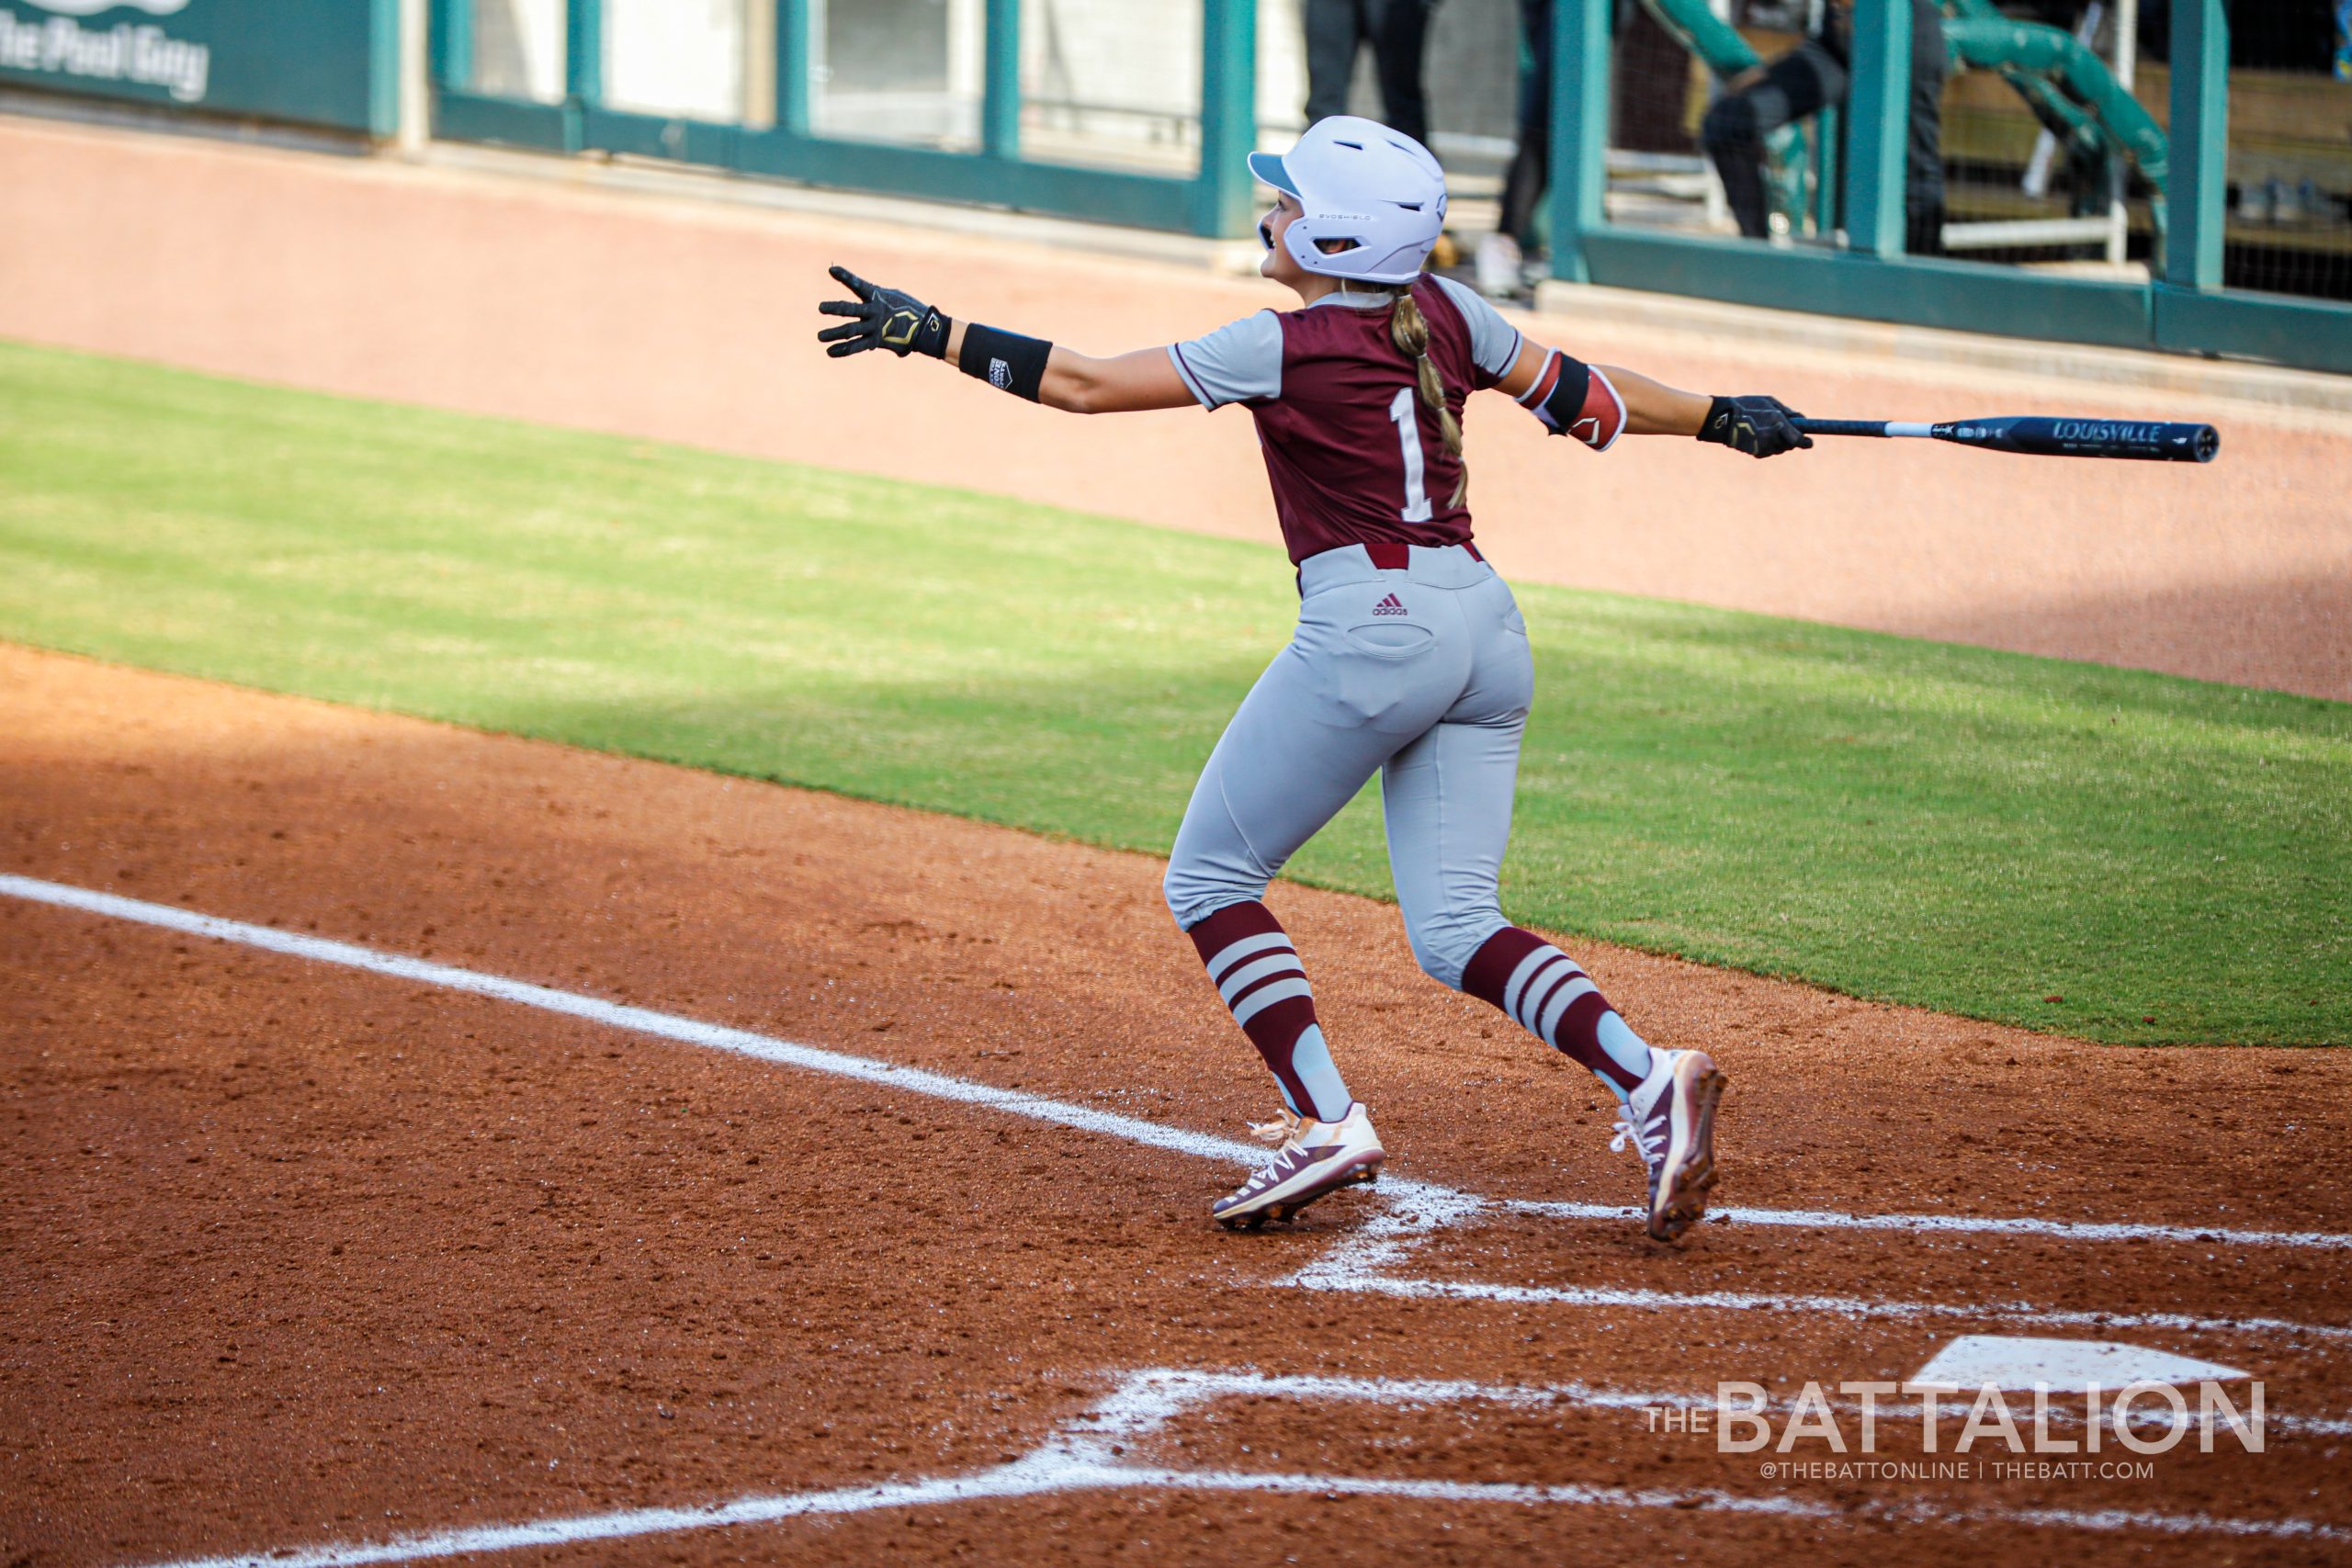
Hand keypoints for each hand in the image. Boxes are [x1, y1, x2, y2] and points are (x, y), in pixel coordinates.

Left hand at [817, 265, 950, 359]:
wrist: (925, 328)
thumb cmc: (909, 309)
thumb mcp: (893, 297)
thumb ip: (876, 299)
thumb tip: (867, 296)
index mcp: (877, 296)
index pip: (858, 284)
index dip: (845, 276)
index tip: (832, 270)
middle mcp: (874, 311)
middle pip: (849, 309)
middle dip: (834, 308)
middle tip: (820, 308)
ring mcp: (875, 327)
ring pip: (850, 330)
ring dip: (833, 333)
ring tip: (819, 337)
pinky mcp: (877, 340)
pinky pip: (857, 346)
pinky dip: (842, 349)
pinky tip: (830, 352)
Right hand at [1698, 394, 1812, 457]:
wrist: (1723, 419)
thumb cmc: (1748, 406)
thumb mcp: (1770, 402)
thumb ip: (1788, 413)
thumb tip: (1802, 421)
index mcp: (1778, 424)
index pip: (1798, 440)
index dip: (1805, 442)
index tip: (1809, 442)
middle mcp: (1773, 439)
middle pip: (1789, 445)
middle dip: (1790, 438)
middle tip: (1784, 428)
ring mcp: (1763, 447)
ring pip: (1779, 448)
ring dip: (1778, 441)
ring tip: (1767, 429)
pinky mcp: (1756, 453)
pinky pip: (1768, 451)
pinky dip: (1768, 445)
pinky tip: (1759, 435)